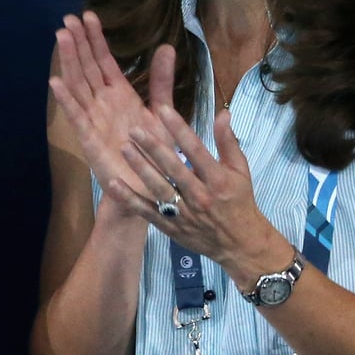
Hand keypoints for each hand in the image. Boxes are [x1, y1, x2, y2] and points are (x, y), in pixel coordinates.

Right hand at [49, 11, 173, 196]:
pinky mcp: (90, 139)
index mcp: (120, 95)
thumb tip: (166, 46)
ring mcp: (94, 119)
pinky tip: (56, 81)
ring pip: (78, 85)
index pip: (104, 61)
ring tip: (62, 37)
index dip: (96, 39)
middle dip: (78, 43)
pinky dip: (66, 100)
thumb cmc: (156, 151)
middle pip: (87, 68)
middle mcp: (103, 103)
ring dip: (69, 62)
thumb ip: (161, 81)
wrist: (150, 186)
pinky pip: (76, 116)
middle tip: (68, 18)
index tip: (88, 16)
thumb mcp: (163, 110)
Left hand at [109, 45, 278, 278]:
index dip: (178, 128)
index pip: (195, 149)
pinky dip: (130, 199)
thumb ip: (228, 142)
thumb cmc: (239, 202)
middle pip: (173, 168)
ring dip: (140, 168)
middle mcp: (200, 195)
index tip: (162, 110)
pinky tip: (114, 184)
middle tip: (134, 129)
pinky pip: (148, 211)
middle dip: (152, 147)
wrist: (239, 244)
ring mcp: (184, 213)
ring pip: (158, 188)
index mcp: (217, 179)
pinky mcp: (172, 227)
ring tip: (124, 149)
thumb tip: (223, 113)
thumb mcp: (240, 170)